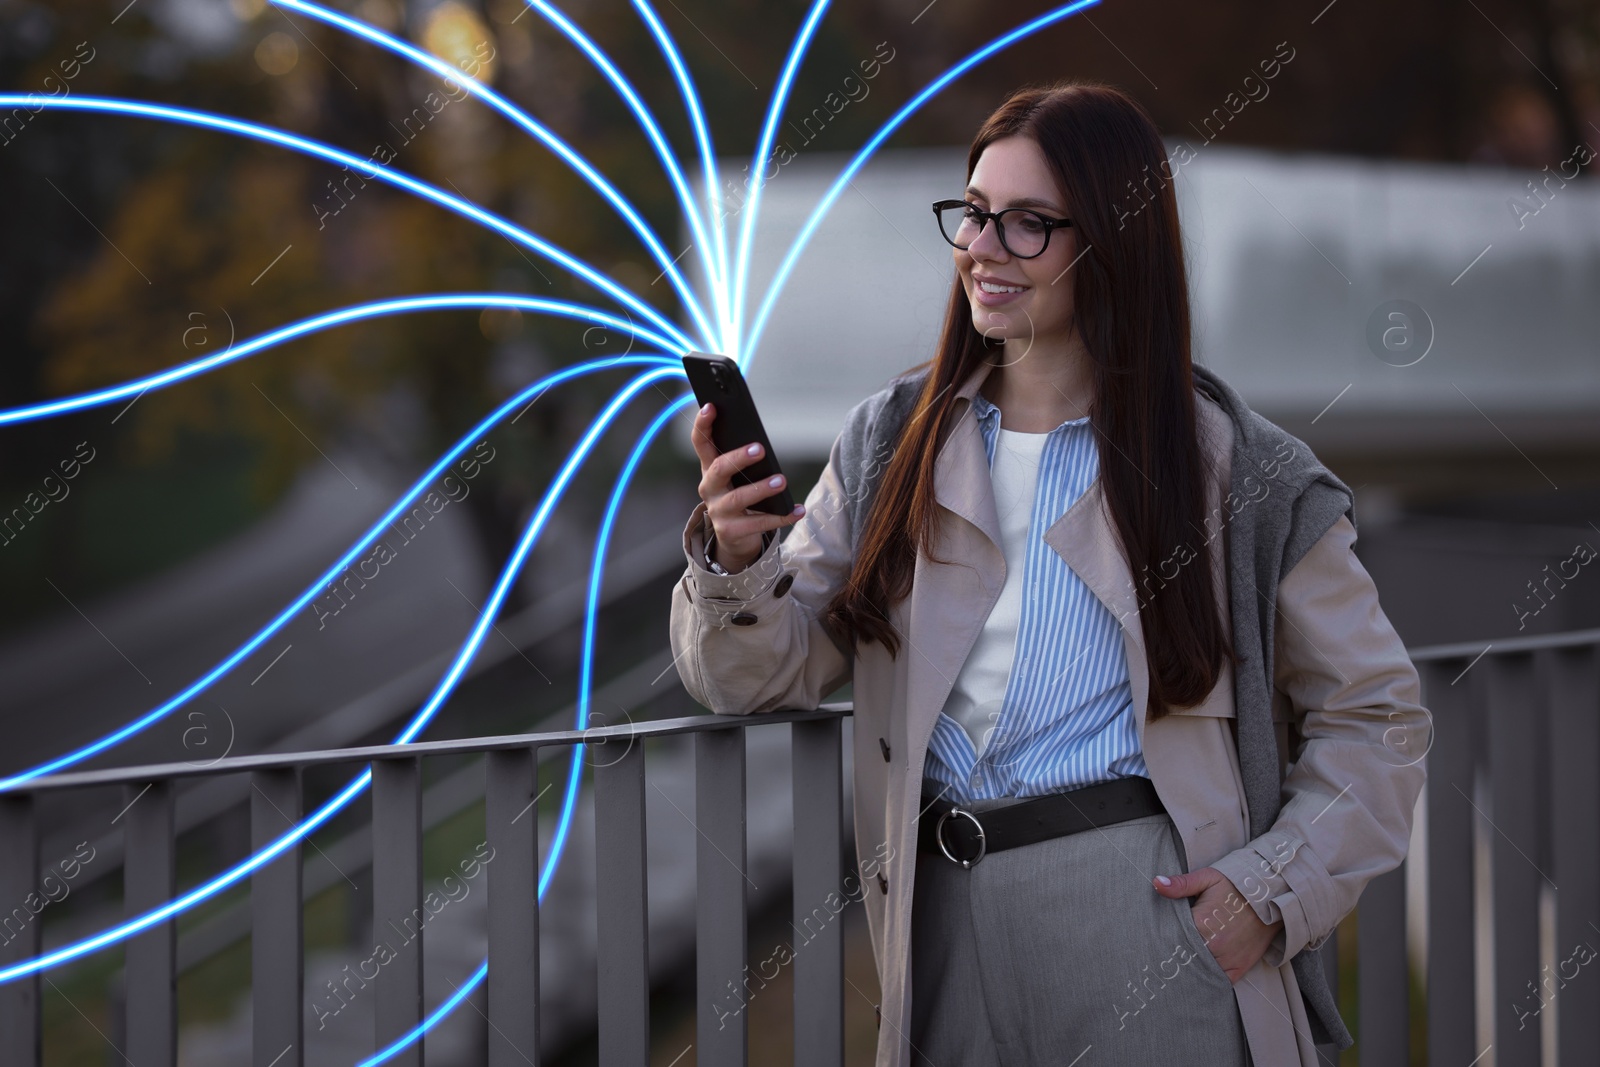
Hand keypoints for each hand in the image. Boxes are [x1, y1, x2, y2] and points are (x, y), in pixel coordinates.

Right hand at [690, 402, 805, 571]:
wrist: (733, 537)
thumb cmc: (740, 495)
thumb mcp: (737, 477)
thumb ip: (743, 459)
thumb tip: (762, 443)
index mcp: (709, 469)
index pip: (700, 442)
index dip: (702, 424)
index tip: (711, 406)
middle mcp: (709, 488)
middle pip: (720, 469)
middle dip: (739, 457)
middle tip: (760, 449)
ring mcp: (718, 511)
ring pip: (738, 498)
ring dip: (761, 488)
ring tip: (781, 481)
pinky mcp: (731, 531)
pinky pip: (758, 523)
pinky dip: (781, 516)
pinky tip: (798, 510)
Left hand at [1151, 867, 1282, 983]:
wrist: (1270, 896)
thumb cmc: (1235, 885)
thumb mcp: (1207, 878)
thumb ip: (1181, 884)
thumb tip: (1156, 883)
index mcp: (1202, 923)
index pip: (1171, 938)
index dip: (1160, 939)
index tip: (1150, 941)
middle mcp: (1214, 946)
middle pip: (1183, 958)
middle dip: (1172, 957)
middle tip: (1157, 960)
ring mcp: (1227, 959)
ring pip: (1198, 972)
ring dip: (1188, 969)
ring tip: (1174, 969)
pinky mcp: (1239, 968)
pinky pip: (1218, 982)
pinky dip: (1207, 980)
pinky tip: (1196, 977)